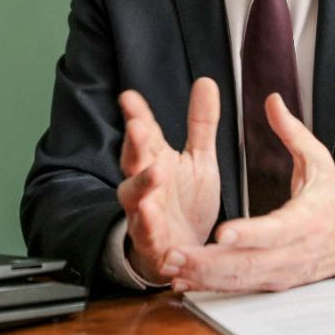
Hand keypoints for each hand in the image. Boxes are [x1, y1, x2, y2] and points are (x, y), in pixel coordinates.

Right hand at [116, 78, 221, 283]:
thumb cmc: (186, 204)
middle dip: (134, 144)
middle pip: (134, 160)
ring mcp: (145, 213)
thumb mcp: (199, 159)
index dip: (136, 115)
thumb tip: (206, 80)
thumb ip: (201, 124)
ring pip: (135, 197)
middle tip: (138, 126)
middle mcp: (145, 185)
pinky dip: (147, 225)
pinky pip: (146, 233)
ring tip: (155, 171)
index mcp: (156, 161)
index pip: (144, 134)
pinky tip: (149, 215)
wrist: (183, 254)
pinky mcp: (152, 243)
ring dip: (142, 184)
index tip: (129, 96)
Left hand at [160, 93, 334, 291]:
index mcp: (307, 219)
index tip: (221, 231)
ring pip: (241, 280)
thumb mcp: (317, 160)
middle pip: (250, 263)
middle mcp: (294, 252)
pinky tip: (184, 281)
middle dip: (210, 262)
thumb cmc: (330, 196)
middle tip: (175, 254)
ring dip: (204, 276)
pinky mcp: (273, 283)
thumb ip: (292, 132)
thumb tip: (272, 100)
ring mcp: (283, 272)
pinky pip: (239, 288)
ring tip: (171, 266)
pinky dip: (211, 287)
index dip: (249, 233)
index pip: (276, 230)